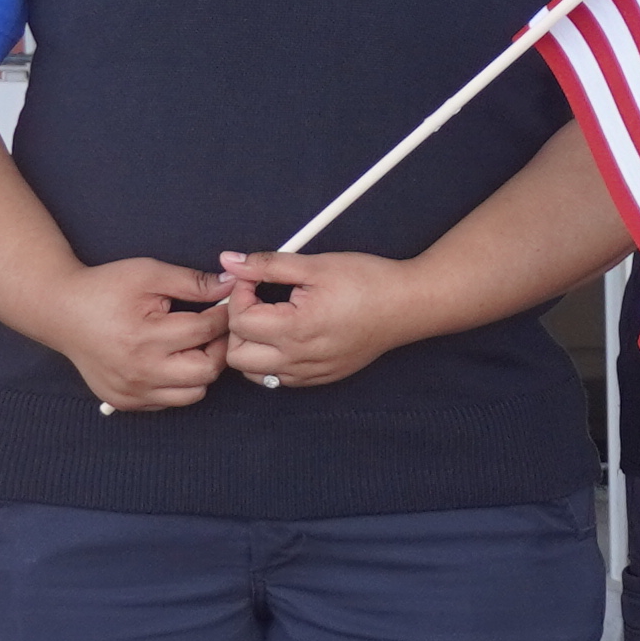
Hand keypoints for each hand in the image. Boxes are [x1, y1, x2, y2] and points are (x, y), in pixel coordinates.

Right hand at [47, 255, 231, 412]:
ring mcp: (131, 392)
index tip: (227, 306)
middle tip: (214, 329)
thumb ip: (192, 282)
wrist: (59, 312)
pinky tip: (170, 360)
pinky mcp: (124, 402)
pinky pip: (169, 402)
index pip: (204, 332)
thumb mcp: (148, 274)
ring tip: (193, 345)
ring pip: (193, 394)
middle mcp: (138, 372)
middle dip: (219, 348)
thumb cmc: (103, 288)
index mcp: (144, 337)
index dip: (224, 316)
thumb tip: (231, 285)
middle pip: (206, 371)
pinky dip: (179, 384)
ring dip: (201, 370)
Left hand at [207, 250, 430, 389]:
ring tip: (270, 321)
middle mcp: (299, 358)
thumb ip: (268, 265)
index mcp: (295, 329)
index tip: (255, 278)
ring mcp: (310, 373)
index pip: (238, 321)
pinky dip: (272, 361)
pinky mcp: (322, 378)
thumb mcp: (316, 264)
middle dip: (238, 325)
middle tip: (257, 302)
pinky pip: (279, 379)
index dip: (239, 293)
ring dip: (252, 348)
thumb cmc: (368, 281)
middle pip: (237, 355)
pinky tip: (289, 337)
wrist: (409, 305)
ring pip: (254, 373)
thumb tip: (230, 261)